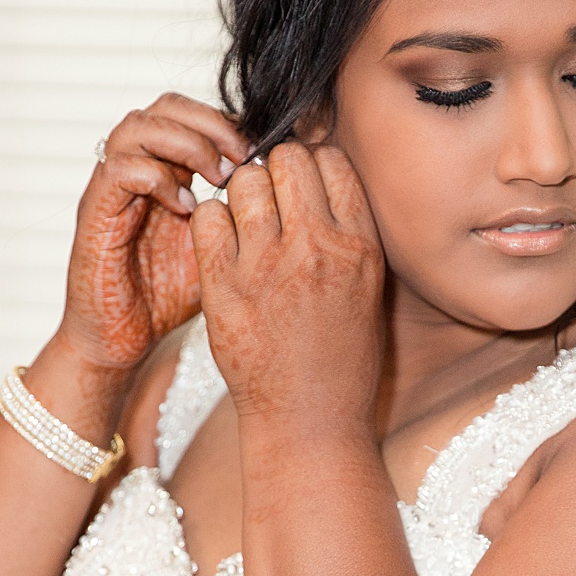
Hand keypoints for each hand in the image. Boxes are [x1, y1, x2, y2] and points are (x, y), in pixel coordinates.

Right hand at [59, 94, 249, 372]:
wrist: (125, 336)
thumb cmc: (179, 293)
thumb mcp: (230, 249)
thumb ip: (256, 217)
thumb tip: (312, 199)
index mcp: (173, 170)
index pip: (201, 115)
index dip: (237, 123)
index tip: (273, 151)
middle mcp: (142, 168)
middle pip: (170, 105)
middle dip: (214, 123)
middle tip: (248, 155)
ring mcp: (115, 187)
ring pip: (139, 125)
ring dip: (187, 143)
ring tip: (219, 177)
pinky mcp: (96, 212)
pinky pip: (119, 169)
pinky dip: (157, 178)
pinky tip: (187, 206)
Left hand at [192, 142, 386, 432]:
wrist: (311, 416)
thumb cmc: (342, 357)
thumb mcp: (367, 288)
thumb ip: (347, 233)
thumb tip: (324, 179)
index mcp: (359, 246)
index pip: (332, 162)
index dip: (313, 166)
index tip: (304, 186)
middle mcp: (316, 247)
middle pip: (286, 159)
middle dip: (275, 170)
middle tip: (271, 200)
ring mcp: (267, 265)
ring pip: (243, 181)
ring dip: (242, 193)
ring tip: (246, 224)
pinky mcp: (224, 285)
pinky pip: (208, 217)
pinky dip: (212, 223)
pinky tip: (224, 247)